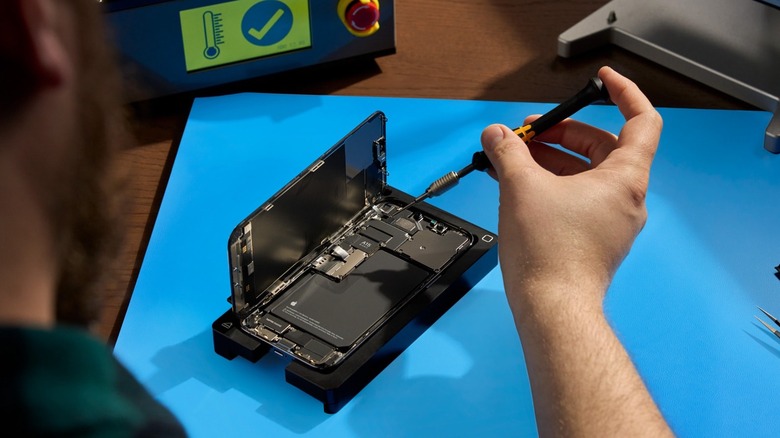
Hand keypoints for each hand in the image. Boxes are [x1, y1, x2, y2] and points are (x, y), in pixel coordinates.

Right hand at [480, 66, 661, 310]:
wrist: (552, 309)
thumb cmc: (549, 251)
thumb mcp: (522, 188)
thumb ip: (508, 152)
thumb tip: (496, 134)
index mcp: (624, 179)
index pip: (642, 121)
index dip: (623, 93)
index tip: (599, 81)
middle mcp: (626, 198)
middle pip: (603, 147)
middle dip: (565, 132)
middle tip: (528, 132)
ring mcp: (612, 221)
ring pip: (586, 174)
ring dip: (552, 159)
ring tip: (513, 157)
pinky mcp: (594, 238)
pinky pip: (577, 197)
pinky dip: (552, 184)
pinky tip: (517, 184)